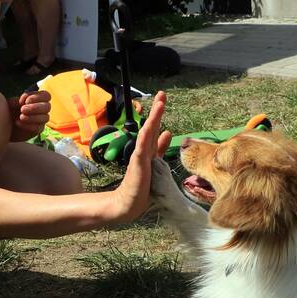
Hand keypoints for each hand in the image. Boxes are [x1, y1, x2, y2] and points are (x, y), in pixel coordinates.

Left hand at [12, 89, 50, 138]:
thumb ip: (17, 100)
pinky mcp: (38, 129)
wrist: (5, 125)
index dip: (36, 97)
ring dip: (33, 117)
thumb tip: (23, 101)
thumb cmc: (10, 111)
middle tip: (22, 109)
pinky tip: (18, 123)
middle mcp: (43, 109)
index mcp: (38, 99)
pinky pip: (38, 128)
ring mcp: (42, 120)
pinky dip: (28, 125)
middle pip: (47, 106)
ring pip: (45, 117)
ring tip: (21, 117)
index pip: (45, 95)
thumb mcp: (11, 104)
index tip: (23, 100)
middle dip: (35, 107)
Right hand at [110, 91, 171, 222]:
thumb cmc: (142, 187)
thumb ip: (159, 149)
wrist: (129, 203)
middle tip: (163, 94)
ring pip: (147, 132)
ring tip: (160, 103)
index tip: (163, 101)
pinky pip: (141, 148)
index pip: (155, 129)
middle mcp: (144, 150)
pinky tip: (149, 127)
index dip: (159, 115)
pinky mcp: (138, 164)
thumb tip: (168, 132)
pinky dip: (145, 137)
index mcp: (149, 150)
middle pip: (151, 126)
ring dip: (154, 118)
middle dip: (158, 110)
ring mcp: (140, 156)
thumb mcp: (156, 164)